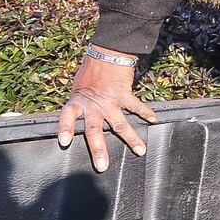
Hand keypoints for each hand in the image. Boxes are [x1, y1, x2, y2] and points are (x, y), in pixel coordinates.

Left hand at [56, 48, 157, 171]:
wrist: (106, 53)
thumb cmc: (89, 72)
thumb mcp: (77, 89)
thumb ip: (79, 106)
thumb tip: (77, 122)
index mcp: (78, 101)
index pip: (67, 116)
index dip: (66, 129)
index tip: (65, 142)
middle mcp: (93, 105)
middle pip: (95, 130)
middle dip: (99, 149)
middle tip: (102, 166)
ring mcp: (110, 101)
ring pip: (120, 124)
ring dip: (131, 138)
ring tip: (141, 150)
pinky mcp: (124, 94)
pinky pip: (135, 105)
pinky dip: (145, 112)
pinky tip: (154, 120)